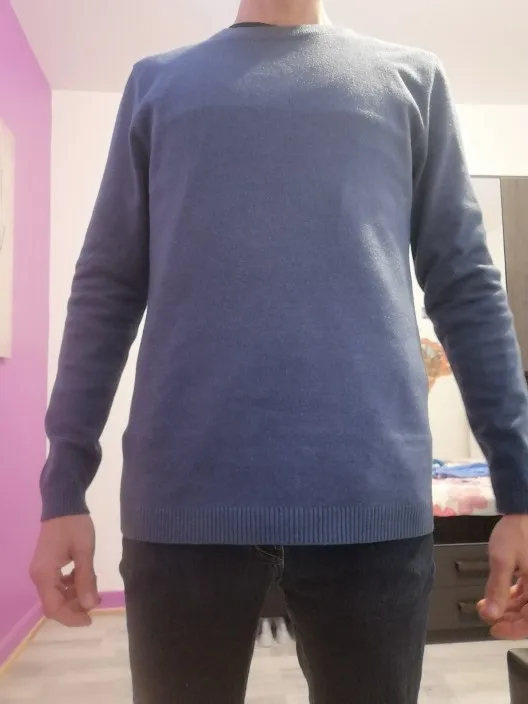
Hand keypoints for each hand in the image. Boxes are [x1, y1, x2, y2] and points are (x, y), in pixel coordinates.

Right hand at [30, 515, 100, 626]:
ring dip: (74, 596)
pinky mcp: (46, 565)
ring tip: (93, 589)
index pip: (53, 608)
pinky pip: (56, 584)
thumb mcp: (84, 551)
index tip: (91, 619)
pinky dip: (70, 586)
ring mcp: (41, 571)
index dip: (71, 617)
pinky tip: (84, 578)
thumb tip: (89, 605)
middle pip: (54, 604)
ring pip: (56, 595)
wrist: (63, 503)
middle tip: (96, 599)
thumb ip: (86, 579)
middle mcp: (38, 576)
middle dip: (75, 607)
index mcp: (44, 574)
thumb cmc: (74, 525)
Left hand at [478, 515, 527, 638]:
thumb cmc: (516, 533)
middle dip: (507, 618)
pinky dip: (513, 597)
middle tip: (486, 615)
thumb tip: (491, 616)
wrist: (523, 510)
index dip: (513, 630)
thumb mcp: (502, 560)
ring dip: (508, 608)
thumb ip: (497, 588)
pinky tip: (498, 595)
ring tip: (485, 605)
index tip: (492, 628)